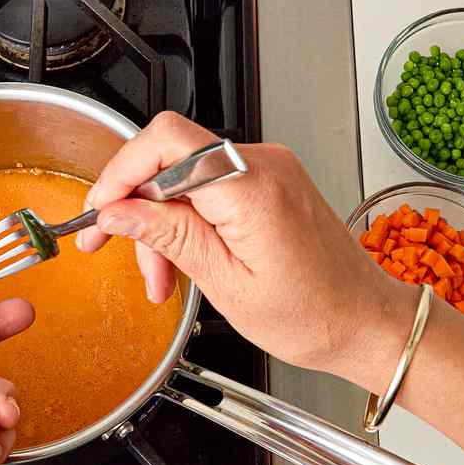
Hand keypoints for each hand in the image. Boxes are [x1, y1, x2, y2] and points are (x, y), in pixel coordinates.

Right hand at [75, 112, 403, 380]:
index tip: (99, 210)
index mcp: (251, 188)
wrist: (364, 321)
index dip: (120, 171)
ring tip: (158, 279)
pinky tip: (181, 262)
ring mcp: (268, 170)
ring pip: (182, 178)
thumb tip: (119, 211)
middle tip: (106, 247)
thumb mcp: (224, 283)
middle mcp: (263, 165)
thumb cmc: (312, 314)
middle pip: (168, 160)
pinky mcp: (268, 183)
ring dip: (157, 224)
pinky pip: (208, 189)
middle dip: (133, 207)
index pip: (166, 143)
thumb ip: (168, 236)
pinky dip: (184, 223)